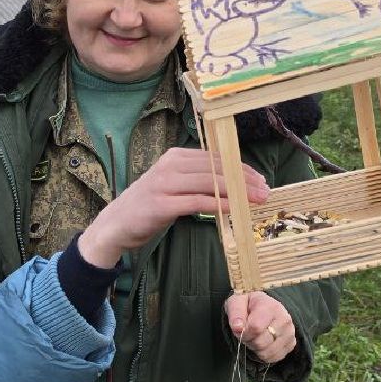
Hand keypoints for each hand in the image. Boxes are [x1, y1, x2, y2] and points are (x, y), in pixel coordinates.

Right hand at [78, 148, 267, 268]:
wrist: (115, 225)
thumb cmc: (147, 207)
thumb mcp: (172, 186)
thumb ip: (196, 181)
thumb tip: (230, 185)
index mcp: (174, 157)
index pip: (214, 158)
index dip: (240, 167)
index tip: (259, 178)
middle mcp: (169, 166)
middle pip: (215, 168)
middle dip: (244, 179)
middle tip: (265, 189)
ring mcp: (164, 184)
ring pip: (209, 183)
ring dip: (237, 192)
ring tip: (256, 200)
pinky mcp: (162, 204)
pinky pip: (197, 202)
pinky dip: (218, 204)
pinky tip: (233, 209)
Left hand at [224, 292, 296, 363]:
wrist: (264, 306)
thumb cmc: (248, 305)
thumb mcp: (236, 301)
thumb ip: (235, 313)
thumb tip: (237, 327)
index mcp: (271, 307)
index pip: (256, 327)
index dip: (244, 332)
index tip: (241, 328)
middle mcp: (285, 320)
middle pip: (261, 343)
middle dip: (249, 341)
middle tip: (247, 333)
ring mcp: (290, 333)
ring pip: (266, 353)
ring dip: (255, 349)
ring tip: (255, 337)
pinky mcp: (291, 344)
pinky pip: (273, 358)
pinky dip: (264, 354)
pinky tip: (262, 343)